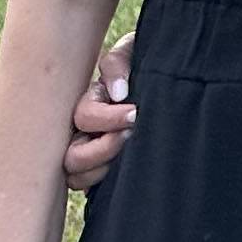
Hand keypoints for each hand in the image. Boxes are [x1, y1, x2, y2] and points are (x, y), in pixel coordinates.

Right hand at [61, 32, 135, 191]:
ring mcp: (92, 153)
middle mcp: (84, 132)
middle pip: (72, 157)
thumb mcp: (132, 53)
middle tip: (131, 135)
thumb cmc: (146, 64)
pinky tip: (128, 170)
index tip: (136, 113)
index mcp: (89, 103)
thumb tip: (117, 93)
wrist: (170, 80)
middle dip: (103, 149)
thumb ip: (118, 64)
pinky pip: (94, 189)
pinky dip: (106, 184)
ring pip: (77, 177)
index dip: (107, 119)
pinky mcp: (105, 172)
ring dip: (103, 169)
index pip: (83, 118)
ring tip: (130, 153)